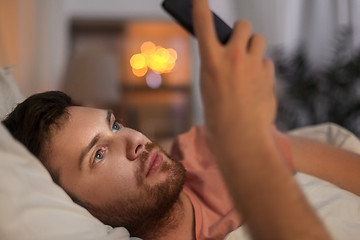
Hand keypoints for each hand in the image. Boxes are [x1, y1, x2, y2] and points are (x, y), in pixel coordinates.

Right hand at [192, 0, 276, 142]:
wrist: (241, 136)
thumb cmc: (218, 114)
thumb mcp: (209, 86)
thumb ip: (217, 64)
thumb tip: (229, 49)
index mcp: (211, 61)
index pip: (204, 24)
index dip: (200, 6)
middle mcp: (233, 57)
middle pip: (243, 25)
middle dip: (242, 31)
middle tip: (239, 43)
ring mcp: (253, 64)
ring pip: (259, 39)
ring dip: (254, 47)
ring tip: (249, 64)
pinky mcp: (268, 74)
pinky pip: (266, 61)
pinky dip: (261, 69)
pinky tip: (256, 84)